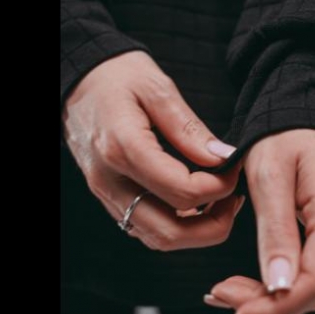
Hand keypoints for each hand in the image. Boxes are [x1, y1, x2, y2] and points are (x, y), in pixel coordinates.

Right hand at [62, 50, 244, 250]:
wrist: (79, 77)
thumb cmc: (118, 75)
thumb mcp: (159, 90)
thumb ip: (190, 129)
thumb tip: (224, 159)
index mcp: (124, 149)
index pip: (182, 192)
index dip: (219, 187)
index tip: (235, 168)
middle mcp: (110, 181)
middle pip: (169, 233)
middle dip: (213, 225)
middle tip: (234, 196)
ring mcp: (106, 193)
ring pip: (157, 238)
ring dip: (196, 231)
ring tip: (220, 199)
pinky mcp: (108, 195)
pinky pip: (145, 227)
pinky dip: (177, 224)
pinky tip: (196, 201)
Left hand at [206, 128, 314, 313]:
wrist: (306, 112)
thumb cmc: (284, 135)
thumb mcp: (269, 176)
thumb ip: (276, 232)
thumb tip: (278, 289)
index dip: (277, 306)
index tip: (236, 313)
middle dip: (269, 304)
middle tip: (221, 297)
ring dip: (274, 298)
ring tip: (229, 293)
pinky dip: (286, 282)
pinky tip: (256, 286)